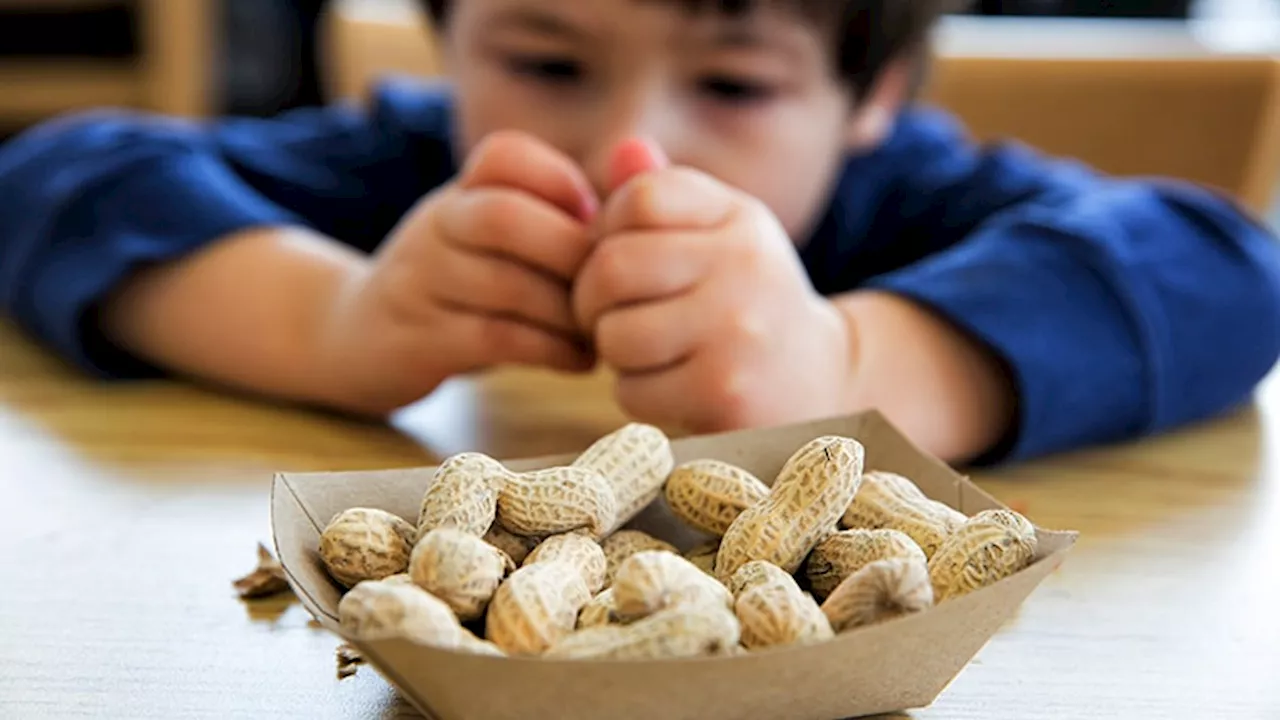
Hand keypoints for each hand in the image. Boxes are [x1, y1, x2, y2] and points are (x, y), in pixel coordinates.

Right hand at [317, 131, 600, 414]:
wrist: (358, 337)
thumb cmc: (458, 286)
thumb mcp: (489, 237)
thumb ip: (554, 215)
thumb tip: (640, 192)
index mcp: (459, 192)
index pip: (504, 155)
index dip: (560, 182)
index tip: (595, 223)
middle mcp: (435, 227)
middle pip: (503, 217)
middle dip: (572, 252)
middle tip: (614, 287)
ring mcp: (420, 283)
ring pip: (504, 285)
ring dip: (569, 312)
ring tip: (604, 331)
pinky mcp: (418, 340)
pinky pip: (493, 338)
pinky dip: (549, 349)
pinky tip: (579, 360)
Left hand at [573, 139, 854, 432]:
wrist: (820, 383)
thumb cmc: (747, 304)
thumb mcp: (721, 237)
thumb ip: (667, 196)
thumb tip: (624, 149)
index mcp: (739, 217)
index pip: (639, 198)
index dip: (607, 231)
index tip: (622, 260)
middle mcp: (745, 265)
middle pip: (612, 266)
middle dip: (592, 299)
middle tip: (610, 316)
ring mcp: (737, 330)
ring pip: (615, 333)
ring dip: (615, 352)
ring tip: (649, 352)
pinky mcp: (723, 391)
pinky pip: (631, 389)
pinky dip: (637, 395)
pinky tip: (672, 388)